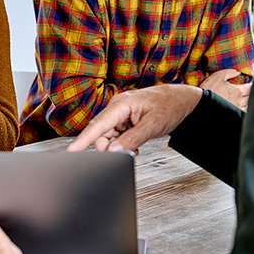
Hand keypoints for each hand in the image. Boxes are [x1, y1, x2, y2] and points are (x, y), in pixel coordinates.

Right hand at [67, 85, 202, 153]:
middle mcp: (117, 108)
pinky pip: (116, 137)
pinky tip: (135, 145)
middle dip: (111, 147)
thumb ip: (132, 139)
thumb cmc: (169, 105)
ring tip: (137, 146)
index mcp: (121, 104)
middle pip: (101, 134)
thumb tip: (113, 152)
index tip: (72, 151)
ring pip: (108, 137)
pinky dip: (123, 144)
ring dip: (119, 146)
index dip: (83, 139)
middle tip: (131, 151)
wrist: (182, 101)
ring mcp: (120, 114)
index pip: (98, 124)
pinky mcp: (124, 120)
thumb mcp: (152, 125)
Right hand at [201, 69, 250, 110]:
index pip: (250, 87)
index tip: (249, 83)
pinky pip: (241, 113)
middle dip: (248, 93)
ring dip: (245, 102)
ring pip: (246, 106)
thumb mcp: (218, 76)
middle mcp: (239, 101)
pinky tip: (238, 108)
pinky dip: (241, 110)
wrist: (201, 101)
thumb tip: (238, 72)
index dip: (250, 84)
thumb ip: (230, 72)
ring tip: (242, 99)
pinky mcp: (232, 115)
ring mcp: (236, 109)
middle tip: (245, 91)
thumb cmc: (209, 88)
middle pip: (250, 97)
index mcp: (238, 91)